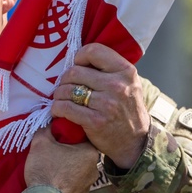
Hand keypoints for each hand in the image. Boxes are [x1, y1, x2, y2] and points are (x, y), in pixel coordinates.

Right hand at [24, 126, 100, 192]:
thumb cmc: (46, 171)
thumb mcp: (41, 143)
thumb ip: (45, 129)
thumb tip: (48, 124)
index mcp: (90, 152)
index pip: (81, 136)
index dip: (67, 133)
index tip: (56, 135)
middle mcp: (95, 168)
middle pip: (79, 152)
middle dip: (66, 150)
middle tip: (51, 149)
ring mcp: (89, 184)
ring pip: (76, 168)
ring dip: (65, 165)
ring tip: (50, 166)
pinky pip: (73, 182)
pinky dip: (64, 179)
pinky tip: (52, 179)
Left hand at [50, 43, 149, 169]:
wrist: (134, 141)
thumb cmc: (126, 109)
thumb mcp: (128, 84)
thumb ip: (109, 70)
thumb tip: (79, 58)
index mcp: (126, 71)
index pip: (94, 51)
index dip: (79, 57)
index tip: (77, 66)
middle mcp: (117, 85)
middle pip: (75, 71)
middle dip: (64, 79)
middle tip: (65, 86)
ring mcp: (106, 103)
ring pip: (67, 90)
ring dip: (58, 94)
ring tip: (61, 98)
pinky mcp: (95, 120)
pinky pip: (65, 108)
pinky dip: (57, 108)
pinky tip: (59, 110)